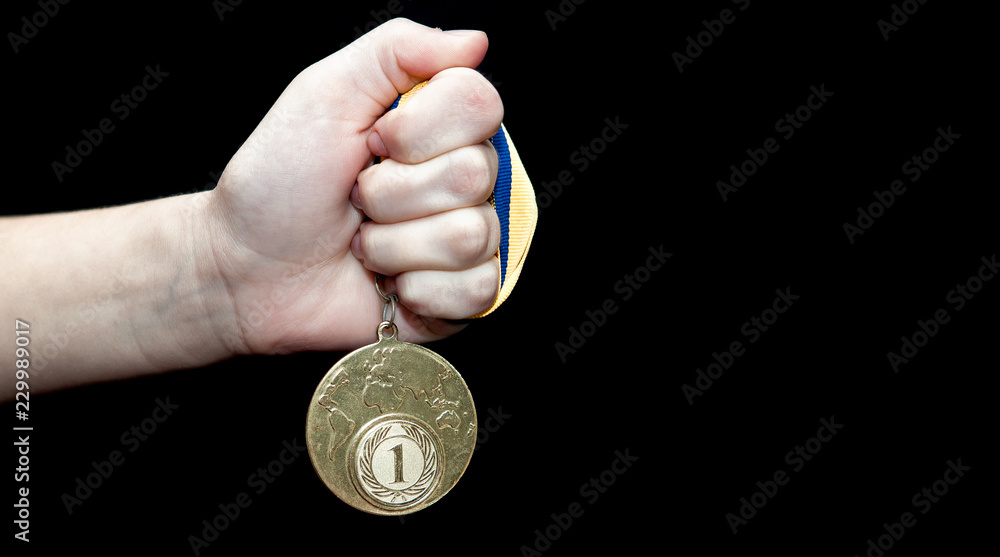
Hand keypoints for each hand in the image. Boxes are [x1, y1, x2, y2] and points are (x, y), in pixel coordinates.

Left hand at [205, 18, 502, 354]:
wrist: (246, 267)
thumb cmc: (280, 179)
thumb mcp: (326, 92)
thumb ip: (399, 50)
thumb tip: (475, 42)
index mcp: (441, 126)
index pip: (481, 106)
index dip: (416, 130)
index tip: (370, 141)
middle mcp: (466, 180)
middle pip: (476, 174)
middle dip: (392, 192)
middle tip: (356, 198)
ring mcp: (468, 240)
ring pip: (470, 237)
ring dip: (393, 245)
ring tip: (363, 242)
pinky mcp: (460, 297)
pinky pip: (477, 290)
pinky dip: (416, 291)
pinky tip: (388, 283)